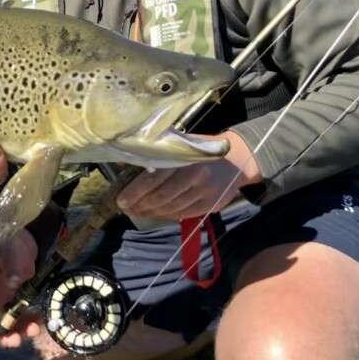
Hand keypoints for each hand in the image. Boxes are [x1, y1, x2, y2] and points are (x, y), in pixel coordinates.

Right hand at [0, 230, 41, 347]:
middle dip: (0, 337)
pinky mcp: (15, 305)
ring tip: (34, 329)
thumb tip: (13, 281)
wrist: (26, 243)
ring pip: (4, 328)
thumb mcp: (9, 252)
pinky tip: (38, 321)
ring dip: (18, 333)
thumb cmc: (11, 244)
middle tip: (16, 339)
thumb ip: (11, 266)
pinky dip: (27, 325)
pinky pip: (18, 322)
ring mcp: (1, 304)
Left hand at [116, 131, 261, 219]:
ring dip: (151, 212)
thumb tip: (122, 162)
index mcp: (186, 159)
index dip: (136, 191)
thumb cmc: (201, 149)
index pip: (155, 178)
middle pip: (162, 196)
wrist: (237, 159)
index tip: (121, 200)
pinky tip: (156, 213)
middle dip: (140, 205)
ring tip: (137, 211)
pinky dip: (167, 215)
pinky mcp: (211, 205)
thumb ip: (155, 153)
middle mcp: (196, 176)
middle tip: (126, 208)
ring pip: (172, 208)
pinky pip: (184, 214)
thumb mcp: (180, 144)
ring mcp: (205, 192)